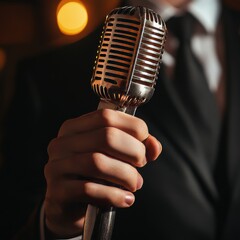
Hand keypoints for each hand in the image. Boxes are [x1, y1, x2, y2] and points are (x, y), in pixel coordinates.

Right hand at [43, 109, 161, 237]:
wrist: (68, 206)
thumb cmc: (94, 176)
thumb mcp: (114, 156)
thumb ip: (136, 146)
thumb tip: (154, 146)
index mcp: (75, 127)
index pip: (107, 116)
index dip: (133, 128)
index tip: (144, 144)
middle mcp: (63, 143)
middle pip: (106, 137)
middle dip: (134, 151)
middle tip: (140, 165)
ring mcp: (57, 166)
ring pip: (98, 162)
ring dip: (126, 175)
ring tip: (134, 184)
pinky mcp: (57, 191)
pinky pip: (90, 189)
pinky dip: (114, 195)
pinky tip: (125, 199)